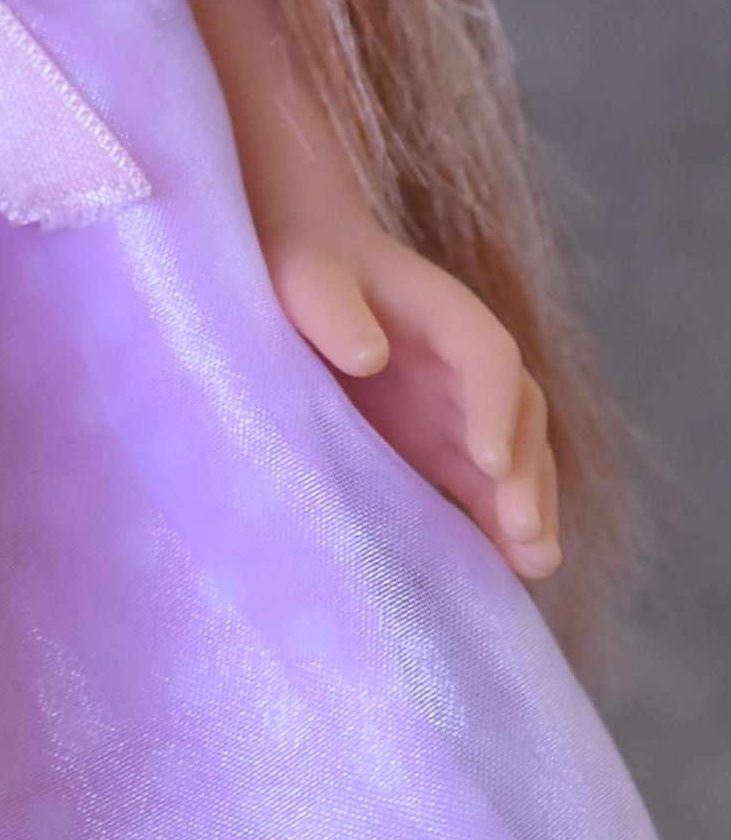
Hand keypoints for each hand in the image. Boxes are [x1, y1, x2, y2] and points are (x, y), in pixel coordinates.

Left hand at [270, 230, 560, 583]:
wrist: (302, 271)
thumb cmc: (304, 269)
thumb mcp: (308, 280)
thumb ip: (334, 312)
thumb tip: (368, 358)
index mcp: (446, 315)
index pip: (490, 357)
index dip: (495, 407)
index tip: (487, 460)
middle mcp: (467, 364)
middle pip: (519, 414)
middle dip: (525, 472)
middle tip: (521, 530)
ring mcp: (460, 407)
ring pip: (515, 458)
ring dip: (529, 507)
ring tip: (536, 564)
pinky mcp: (441, 444)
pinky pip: (484, 486)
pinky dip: (500, 524)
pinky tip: (511, 571)